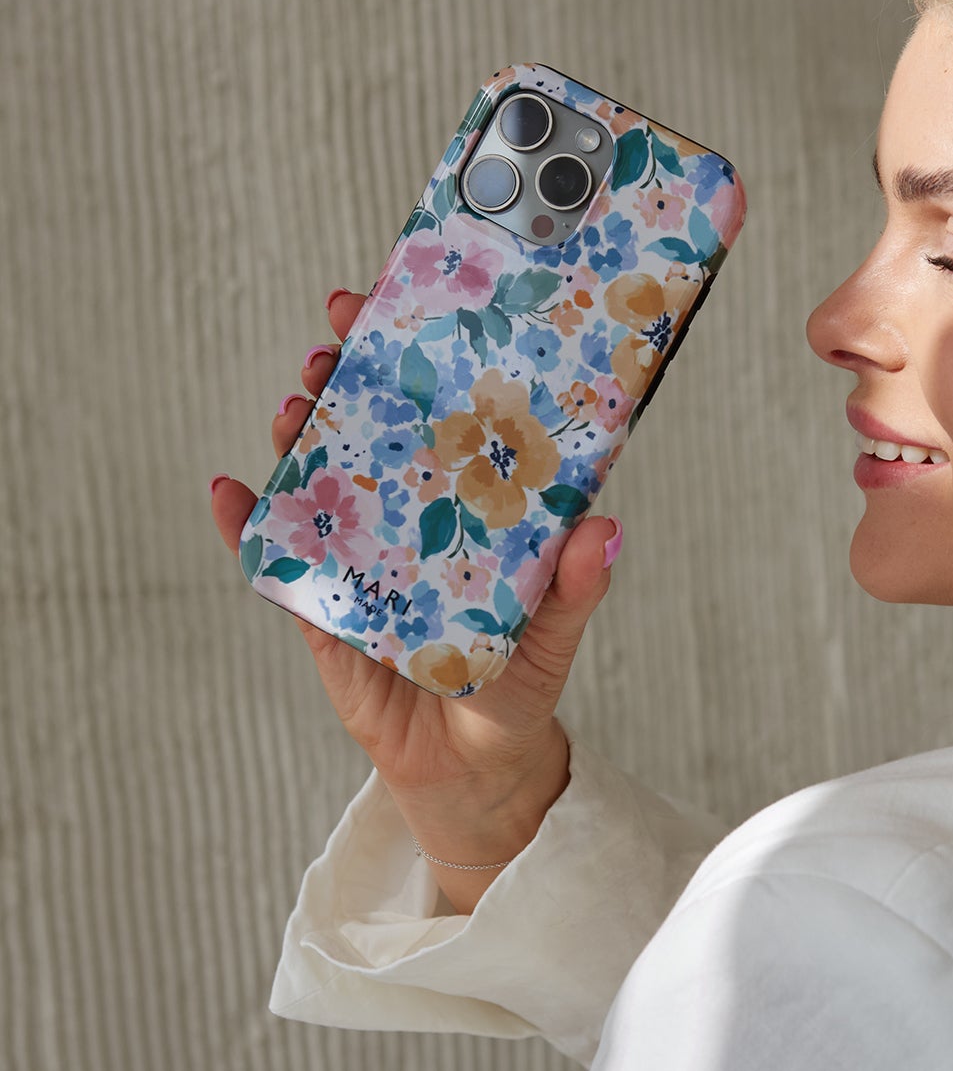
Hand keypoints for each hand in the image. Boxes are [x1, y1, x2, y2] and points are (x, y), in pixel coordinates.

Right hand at [209, 290, 620, 850]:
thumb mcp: (552, 636)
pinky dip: (249, 526)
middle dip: (350, 376)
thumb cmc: (517, 687)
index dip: (425, 360)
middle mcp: (409, 517)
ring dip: (301, 434)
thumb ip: (574, 588)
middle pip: (372, 430)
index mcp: (468, 508)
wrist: (471, 770)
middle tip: (339, 334)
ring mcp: (360, 556)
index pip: (445, 418)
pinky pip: (279, 560)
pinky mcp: (322, 609)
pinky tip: (230, 492)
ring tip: (295, 404)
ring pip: (322, 479)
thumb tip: (604, 528)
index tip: (412, 301)